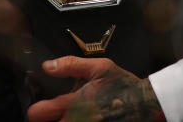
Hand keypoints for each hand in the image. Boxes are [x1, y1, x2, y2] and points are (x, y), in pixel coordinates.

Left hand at [27, 57, 163, 121]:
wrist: (147, 104)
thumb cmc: (123, 85)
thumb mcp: (100, 67)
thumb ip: (71, 65)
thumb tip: (47, 66)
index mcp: (76, 103)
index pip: (41, 113)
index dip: (35, 112)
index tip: (37, 109)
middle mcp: (79, 121)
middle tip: (49, 116)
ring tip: (64, 118)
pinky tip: (77, 119)